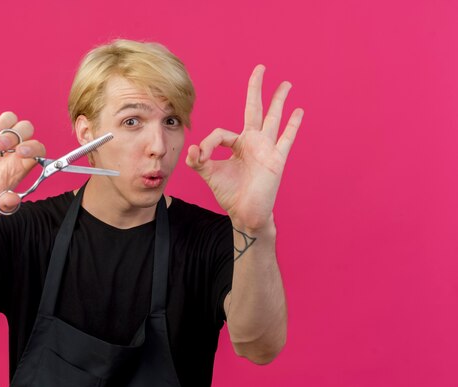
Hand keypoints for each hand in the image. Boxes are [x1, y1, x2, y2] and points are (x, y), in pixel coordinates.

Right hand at [0, 111, 45, 219]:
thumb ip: (2, 203)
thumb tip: (14, 201)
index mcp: (20, 166)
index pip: (37, 149)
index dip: (34, 147)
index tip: (21, 153)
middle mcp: (11, 151)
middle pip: (27, 129)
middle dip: (17, 134)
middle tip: (0, 146)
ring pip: (10, 119)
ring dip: (3, 126)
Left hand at [186, 65, 302, 230]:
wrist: (246, 213)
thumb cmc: (230, 194)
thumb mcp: (209, 174)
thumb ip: (198, 160)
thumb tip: (193, 148)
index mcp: (238, 145)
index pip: (222, 132)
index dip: (209, 143)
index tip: (201, 156)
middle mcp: (253, 142)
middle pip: (254, 109)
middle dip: (256, 88)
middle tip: (260, 68)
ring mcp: (266, 149)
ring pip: (273, 118)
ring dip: (279, 100)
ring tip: (286, 84)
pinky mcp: (276, 159)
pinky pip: (286, 138)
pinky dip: (293, 125)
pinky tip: (299, 111)